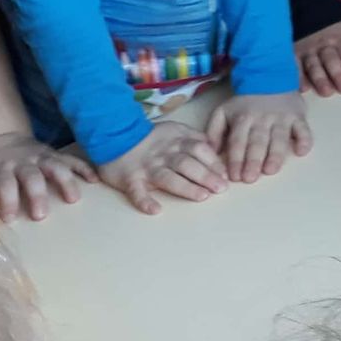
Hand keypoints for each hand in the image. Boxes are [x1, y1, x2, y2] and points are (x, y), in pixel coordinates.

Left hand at [0, 132, 92, 220]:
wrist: (4, 140)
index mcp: (3, 169)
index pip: (4, 184)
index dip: (6, 201)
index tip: (9, 218)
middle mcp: (23, 162)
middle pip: (31, 177)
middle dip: (37, 195)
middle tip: (41, 215)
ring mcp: (42, 157)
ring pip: (55, 167)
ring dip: (65, 182)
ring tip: (73, 199)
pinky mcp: (56, 154)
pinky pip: (72, 160)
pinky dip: (84, 169)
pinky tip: (94, 181)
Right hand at [96, 122, 228, 215]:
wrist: (114, 134)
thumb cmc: (151, 138)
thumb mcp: (176, 130)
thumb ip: (195, 138)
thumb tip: (217, 148)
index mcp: (177, 143)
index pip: (200, 150)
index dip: (214, 162)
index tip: (226, 175)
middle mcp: (164, 155)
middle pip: (187, 164)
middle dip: (206, 176)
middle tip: (221, 188)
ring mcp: (147, 167)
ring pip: (167, 177)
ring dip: (186, 187)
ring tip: (202, 196)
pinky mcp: (130, 179)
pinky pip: (136, 191)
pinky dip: (144, 201)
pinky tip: (155, 210)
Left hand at [207, 91, 312, 183]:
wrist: (269, 76)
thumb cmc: (245, 101)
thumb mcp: (223, 111)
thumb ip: (214, 131)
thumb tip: (211, 153)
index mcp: (242, 119)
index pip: (238, 141)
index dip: (235, 159)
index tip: (234, 176)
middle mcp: (262, 119)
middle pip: (257, 142)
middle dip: (253, 161)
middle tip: (250, 178)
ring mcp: (282, 118)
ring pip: (279, 138)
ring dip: (275, 155)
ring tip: (270, 171)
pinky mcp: (298, 116)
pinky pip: (303, 129)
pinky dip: (304, 140)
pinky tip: (301, 152)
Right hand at [297, 19, 340, 96]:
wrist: (306, 15)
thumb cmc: (331, 28)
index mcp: (339, 39)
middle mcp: (323, 46)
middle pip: (331, 61)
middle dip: (338, 74)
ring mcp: (307, 51)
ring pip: (313, 65)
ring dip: (320, 79)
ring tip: (327, 92)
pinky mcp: (293, 54)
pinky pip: (294, 65)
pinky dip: (298, 77)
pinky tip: (303, 89)